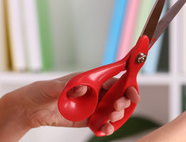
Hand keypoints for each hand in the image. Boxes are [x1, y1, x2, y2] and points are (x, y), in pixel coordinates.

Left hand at [0, 73, 139, 140]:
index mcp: (89, 80)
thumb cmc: (40, 91)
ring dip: (116, 115)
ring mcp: (90, 107)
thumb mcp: (51, 87)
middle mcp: (93, 93)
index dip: (126, 84)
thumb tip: (80, 88)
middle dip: (123, 101)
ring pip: (111, 110)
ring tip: (110, 120)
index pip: (113, 80)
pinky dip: (106, 127)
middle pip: (116, 96)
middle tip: (118, 108)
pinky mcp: (85, 120)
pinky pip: (100, 123)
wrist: (28, 110)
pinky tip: (106, 130)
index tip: (132, 91)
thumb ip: (65, 87)